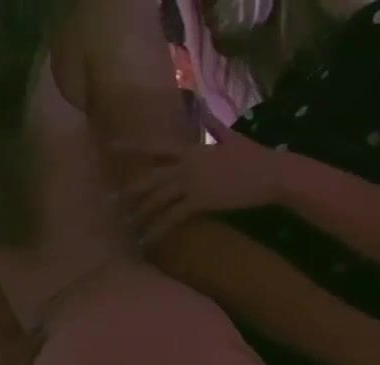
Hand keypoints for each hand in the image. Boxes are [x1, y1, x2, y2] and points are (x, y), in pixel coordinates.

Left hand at [122, 109, 278, 246]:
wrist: (270, 173)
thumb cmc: (256, 156)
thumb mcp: (233, 136)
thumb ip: (215, 125)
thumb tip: (206, 108)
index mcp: (191, 149)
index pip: (155, 146)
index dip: (132, 146)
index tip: (111, 146)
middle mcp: (186, 165)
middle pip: (150, 177)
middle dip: (129, 191)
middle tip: (109, 201)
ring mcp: (192, 183)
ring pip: (157, 200)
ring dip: (141, 215)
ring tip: (126, 227)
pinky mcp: (201, 202)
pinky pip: (173, 218)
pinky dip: (158, 230)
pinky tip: (148, 241)